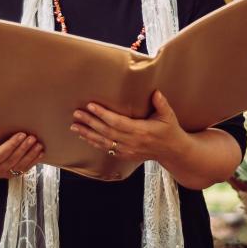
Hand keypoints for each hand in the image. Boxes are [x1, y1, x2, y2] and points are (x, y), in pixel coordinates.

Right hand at [0, 132, 43, 178]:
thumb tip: (11, 125)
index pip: (1, 153)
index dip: (12, 144)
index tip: (21, 134)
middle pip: (12, 159)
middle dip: (24, 148)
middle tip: (32, 138)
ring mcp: (5, 175)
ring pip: (20, 166)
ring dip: (31, 155)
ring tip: (38, 145)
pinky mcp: (13, 176)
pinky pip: (25, 169)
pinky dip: (34, 161)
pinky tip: (40, 153)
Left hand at [70, 90, 188, 163]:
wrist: (172, 152)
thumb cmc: (170, 130)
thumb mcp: (168, 116)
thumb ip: (161, 103)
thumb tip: (155, 91)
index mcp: (141, 131)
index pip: (117, 122)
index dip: (102, 114)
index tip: (91, 106)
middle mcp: (131, 142)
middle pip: (106, 132)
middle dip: (90, 122)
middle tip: (76, 114)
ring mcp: (127, 150)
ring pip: (103, 142)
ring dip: (87, 134)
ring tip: (74, 126)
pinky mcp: (125, 155)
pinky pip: (106, 149)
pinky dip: (94, 142)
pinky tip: (85, 136)